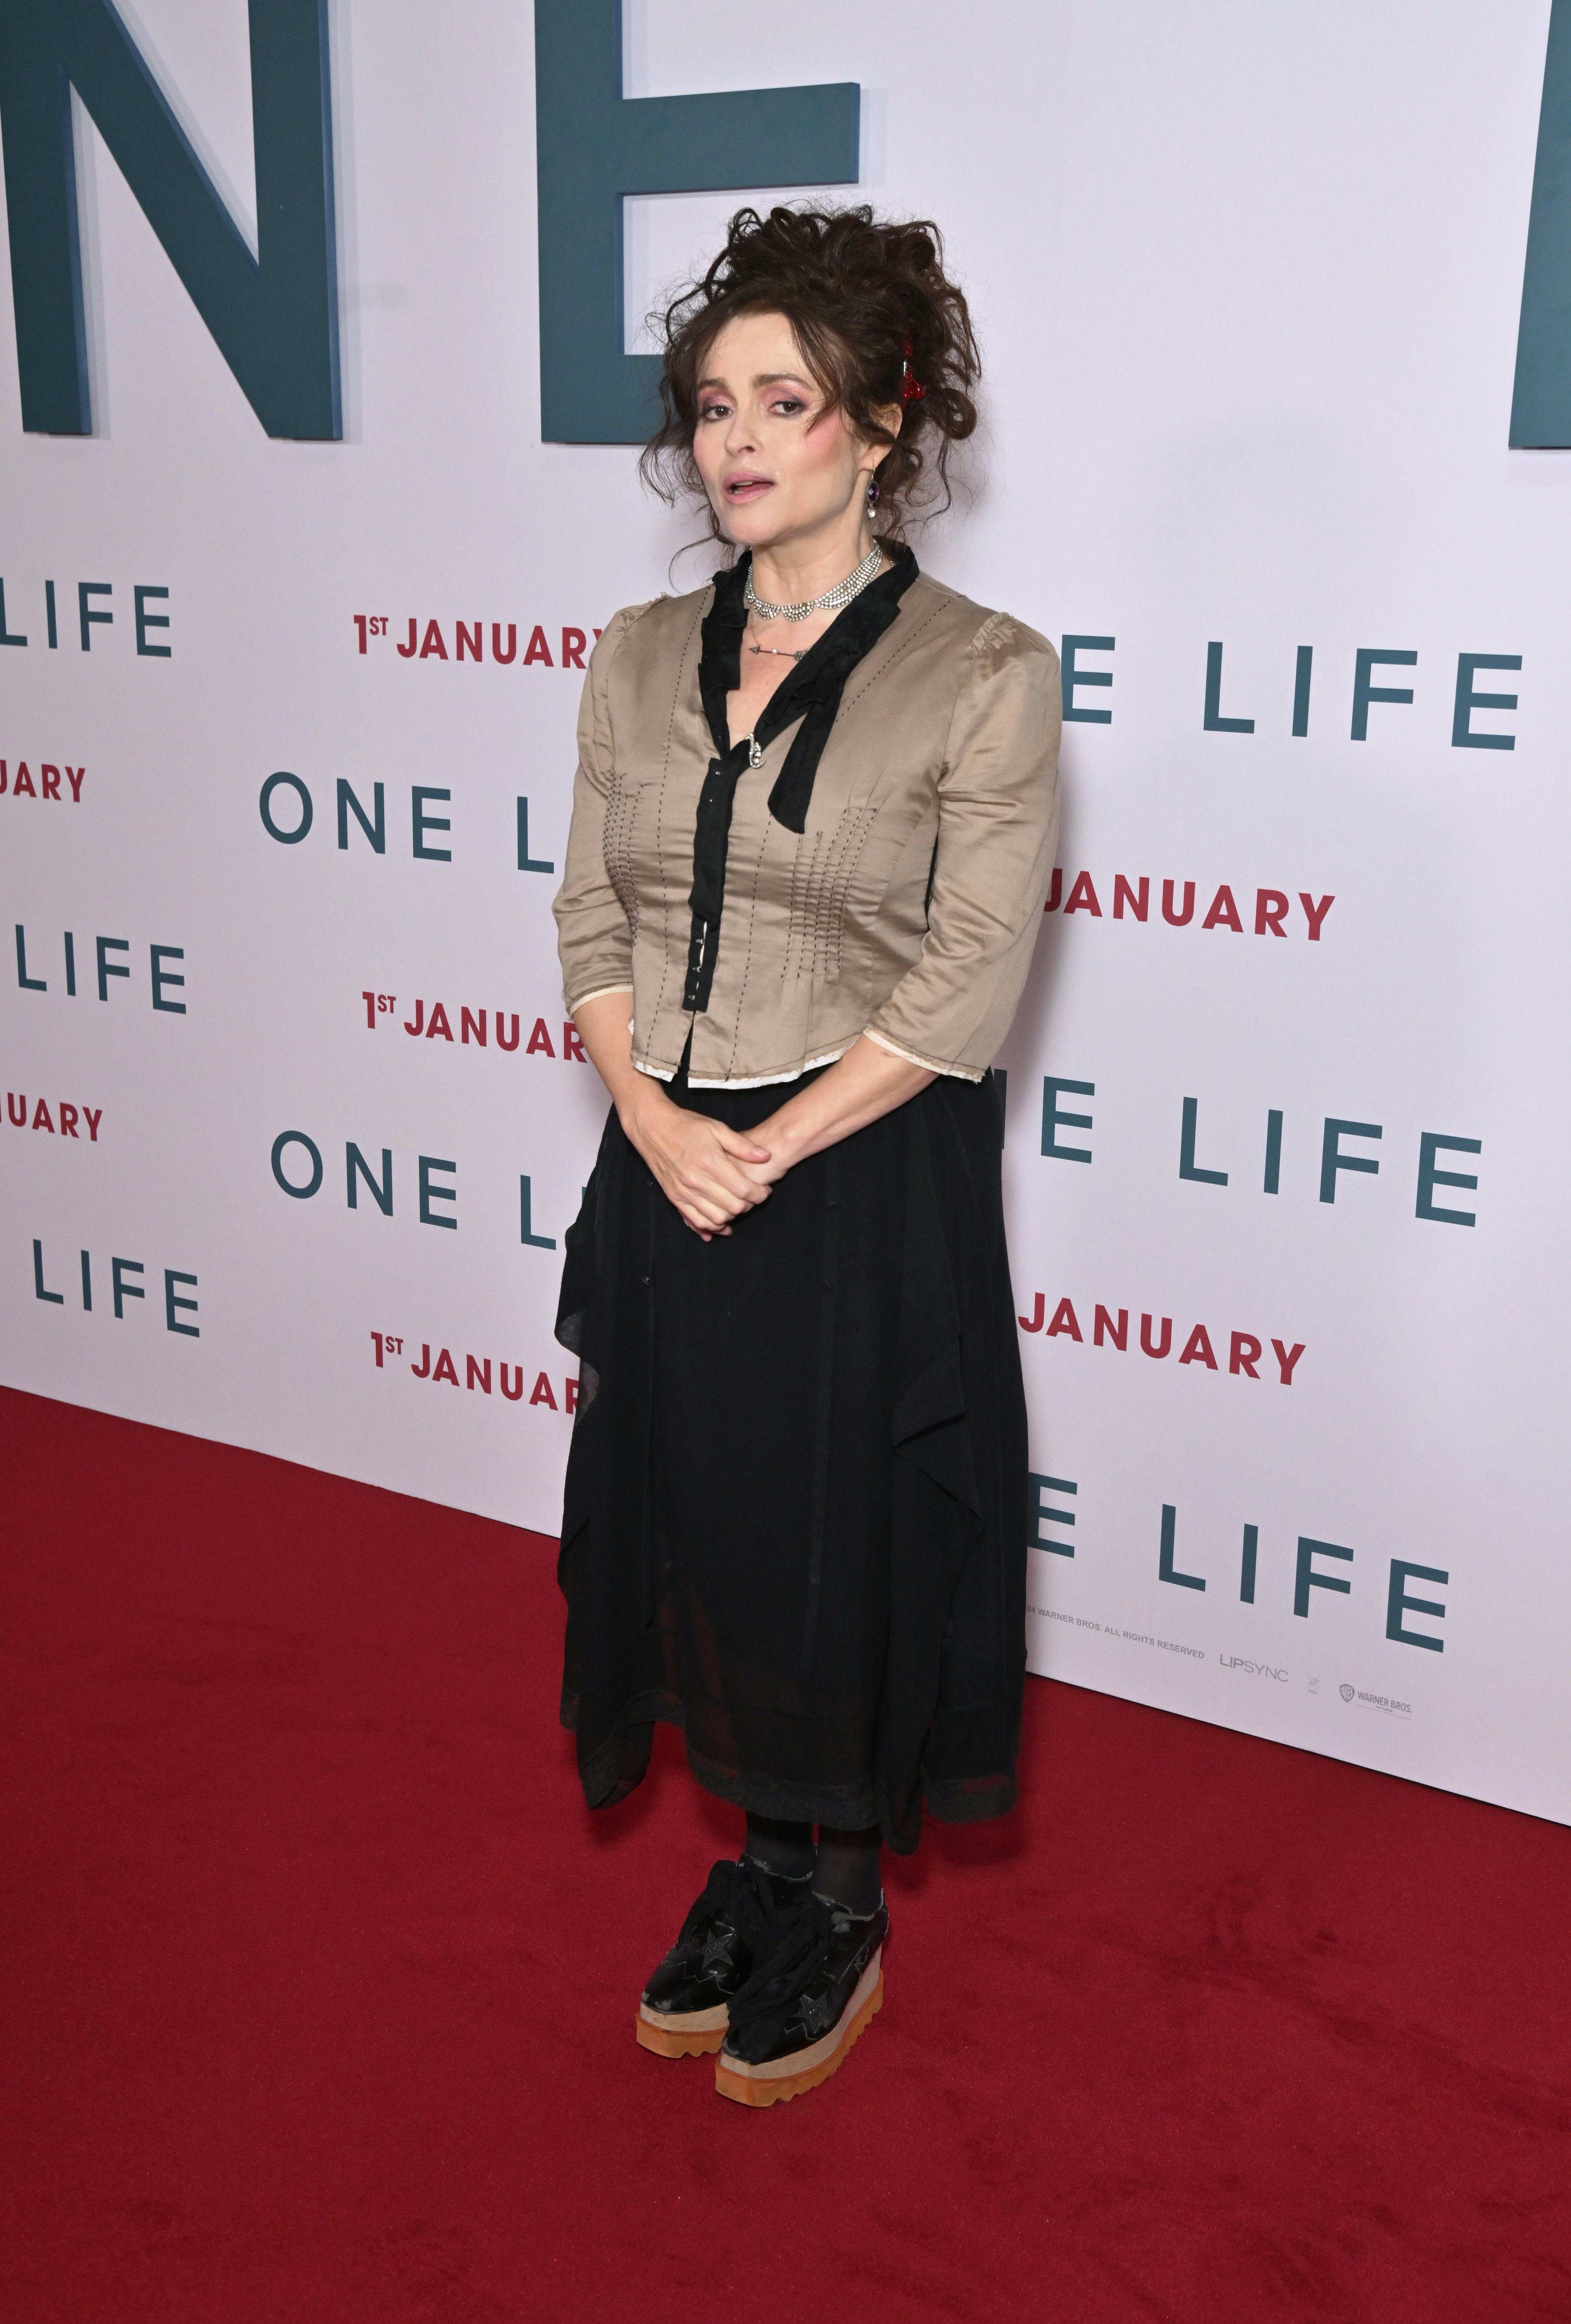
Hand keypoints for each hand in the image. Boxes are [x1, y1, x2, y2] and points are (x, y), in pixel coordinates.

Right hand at [623, 1084, 773, 1239]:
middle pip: (733, 1207)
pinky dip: (711, 1226)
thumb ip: (742, 1146)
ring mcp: (683, 1191)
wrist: (653, 1127)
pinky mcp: (674, 1197)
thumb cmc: (687, 1125)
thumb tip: (766, 1156)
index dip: (760, 1194)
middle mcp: (696, 1180)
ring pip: (716, 1218)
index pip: (744, 1189)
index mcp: (710, 1162)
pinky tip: (721, 1223)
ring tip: (737, 1206)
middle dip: (749, 1205)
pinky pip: (695, 1221)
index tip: (764, 1190)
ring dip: (732, 1216)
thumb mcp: (717, 1128)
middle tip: (753, 1197)